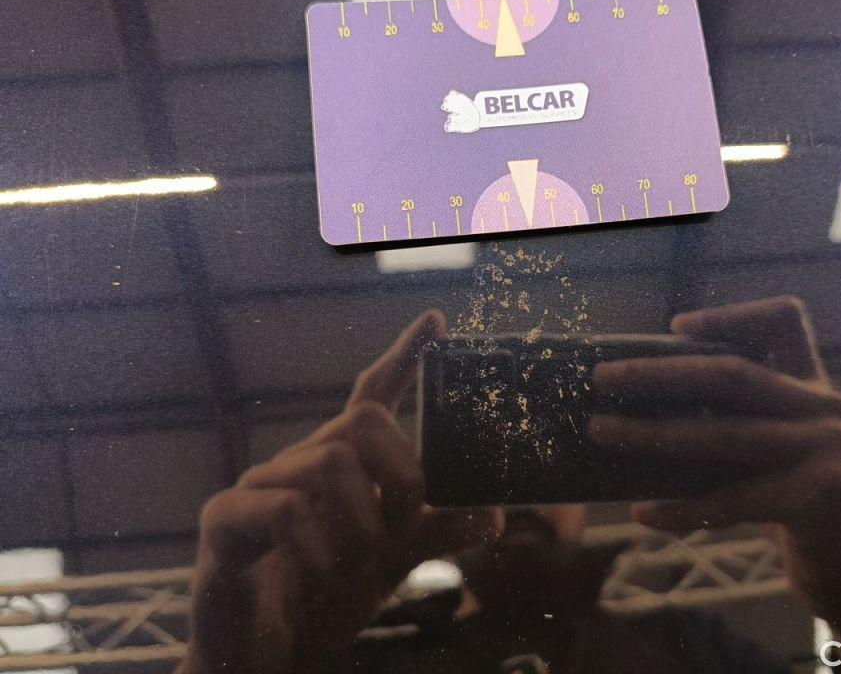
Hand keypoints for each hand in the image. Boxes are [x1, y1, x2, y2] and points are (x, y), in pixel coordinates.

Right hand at [179, 311, 497, 673]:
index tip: (437, 321)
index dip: (404, 356)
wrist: (264, 659)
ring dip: (364, 523)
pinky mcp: (226, 521)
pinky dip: (321, 548)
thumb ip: (436, 534)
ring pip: (332, 462)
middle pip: (364, 421)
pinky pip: (284, 509)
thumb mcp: (393, 562)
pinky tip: (325, 574)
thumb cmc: (322, 598)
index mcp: (341, 465)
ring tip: (358, 566)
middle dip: (403, 474)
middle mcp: (301, 463)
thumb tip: (494, 514)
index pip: (371, 395)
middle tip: (402, 527)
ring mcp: (260, 487)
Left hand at [588, 297, 840, 653]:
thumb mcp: (765, 451)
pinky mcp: (825, 495)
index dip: (731, 315)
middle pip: (731, 374)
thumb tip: (632, 406)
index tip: (675, 326)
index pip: (786, 320)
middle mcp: (830, 407)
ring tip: (601, 432)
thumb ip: (728, 420)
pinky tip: (642, 512)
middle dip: (658, 374)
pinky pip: (735, 499)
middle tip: (601, 379)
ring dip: (652, 434)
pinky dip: (683, 507)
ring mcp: (833, 448)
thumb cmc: (790, 508)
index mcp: (815, 386)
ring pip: (724, 434)